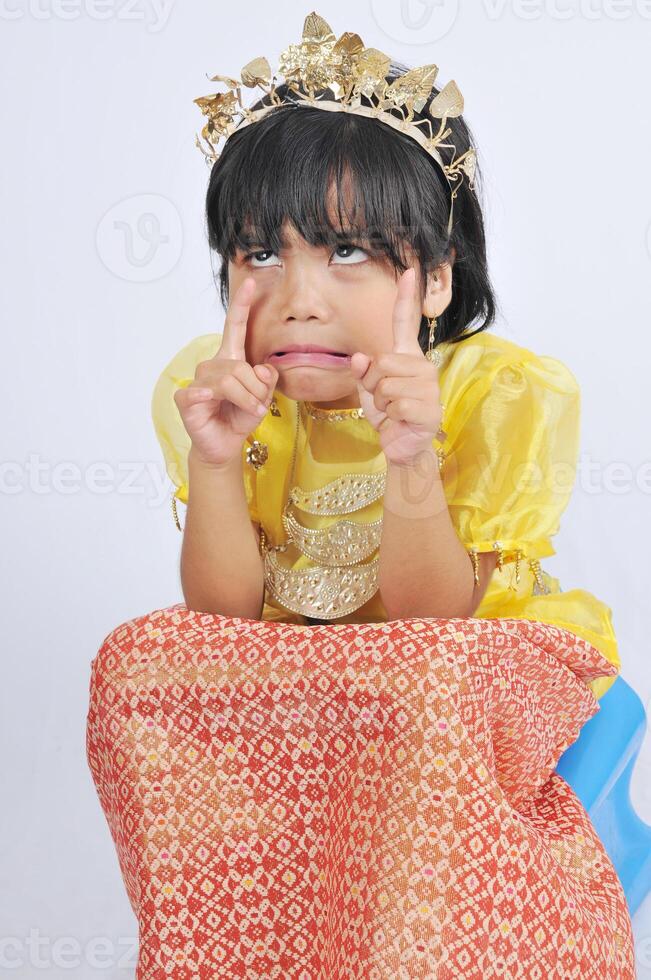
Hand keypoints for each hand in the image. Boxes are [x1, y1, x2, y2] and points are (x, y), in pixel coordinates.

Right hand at [173, 277, 278, 467]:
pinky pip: (199, 392)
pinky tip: (211, 401)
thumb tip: (261, 367)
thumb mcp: (262, 398)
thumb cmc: (240, 417)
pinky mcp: (186, 399)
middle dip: (256, 389)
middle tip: (260, 407)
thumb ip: (267, 380)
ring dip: (247, 399)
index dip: (242, 305)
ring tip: (251, 412)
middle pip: (240, 366)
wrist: (224, 446)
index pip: (234, 327)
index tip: (250, 282)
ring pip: (227, 380)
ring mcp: (197, 382)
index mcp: (231, 360)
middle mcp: (212, 366)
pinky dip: (209, 397)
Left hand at [349, 268, 442, 465]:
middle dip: (372, 384)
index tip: (409, 271)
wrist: (401, 445)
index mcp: (407, 357)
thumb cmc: (388, 414)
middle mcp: (422, 366)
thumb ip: (363, 371)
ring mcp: (429, 386)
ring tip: (392, 410)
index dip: (406, 297)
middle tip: (383, 399)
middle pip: (381, 362)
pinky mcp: (430, 408)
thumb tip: (359, 358)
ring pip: (386, 385)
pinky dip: (391, 416)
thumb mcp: (368, 390)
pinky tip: (400, 420)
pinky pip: (397, 404)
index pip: (405, 322)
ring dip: (381, 403)